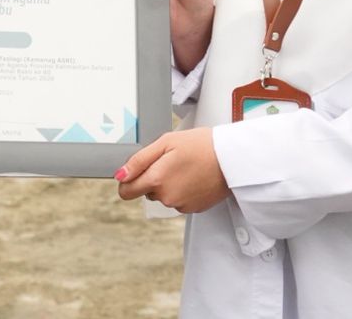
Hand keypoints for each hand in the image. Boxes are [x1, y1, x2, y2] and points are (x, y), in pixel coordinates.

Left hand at [114, 128, 228, 213]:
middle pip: (147, 191)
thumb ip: (138, 161)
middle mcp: (166, 197)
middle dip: (153, 178)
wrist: (231, 158)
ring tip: (185, 166)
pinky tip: (193, 176)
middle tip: (170, 160)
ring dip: (168, 184)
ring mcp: (181, 205)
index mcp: (156, 180)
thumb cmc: (200, 145)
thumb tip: (120, 175)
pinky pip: (179, 200)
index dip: (127, 181)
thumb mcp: (165, 142)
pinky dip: (182, 190)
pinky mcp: (194, 209)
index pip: (127, 191)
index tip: (134, 173)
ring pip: (164, 195)